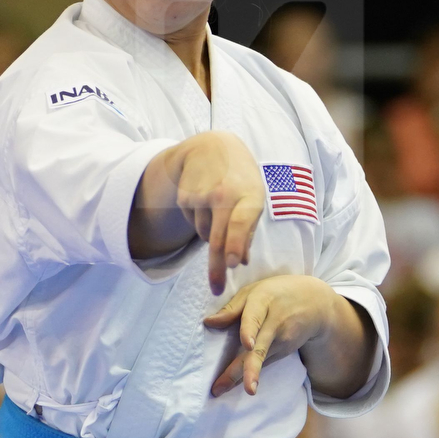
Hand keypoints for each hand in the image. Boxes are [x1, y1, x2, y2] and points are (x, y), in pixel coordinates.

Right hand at [172, 132, 267, 293]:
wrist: (212, 147)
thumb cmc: (240, 179)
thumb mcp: (253, 199)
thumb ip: (247, 230)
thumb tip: (241, 262)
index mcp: (249, 196)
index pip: (240, 222)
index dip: (235, 243)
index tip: (231, 264)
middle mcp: (224, 195)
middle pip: (217, 238)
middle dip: (217, 267)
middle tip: (217, 290)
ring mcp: (202, 195)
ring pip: (205, 234)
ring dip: (211, 233)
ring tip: (218, 209)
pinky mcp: (185, 197)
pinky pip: (193, 223)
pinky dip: (199, 221)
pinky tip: (205, 202)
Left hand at [204, 273, 354, 396]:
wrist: (315, 303)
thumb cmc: (275, 294)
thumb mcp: (254, 292)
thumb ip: (232, 308)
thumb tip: (208, 322)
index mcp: (263, 302)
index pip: (255, 317)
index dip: (251, 330)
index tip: (247, 344)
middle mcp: (275, 323)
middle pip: (261, 347)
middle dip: (251, 369)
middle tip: (245, 388)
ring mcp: (282, 340)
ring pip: (260, 360)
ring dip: (243, 377)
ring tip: (220, 391)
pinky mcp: (284, 351)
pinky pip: (263, 363)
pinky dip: (248, 374)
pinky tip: (232, 384)